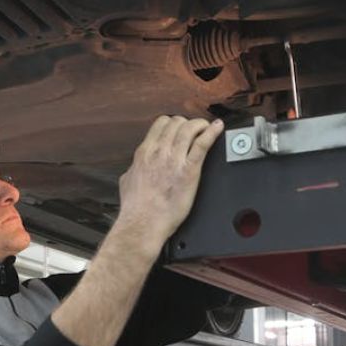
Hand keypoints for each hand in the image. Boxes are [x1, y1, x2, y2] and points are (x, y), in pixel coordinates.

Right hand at [115, 116, 223, 245]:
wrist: (143, 223)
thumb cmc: (136, 208)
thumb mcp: (127, 180)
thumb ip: (134, 168)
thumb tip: (134, 167)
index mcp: (145, 152)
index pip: (161, 124)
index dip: (173, 123)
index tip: (179, 127)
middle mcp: (159, 152)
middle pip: (177, 123)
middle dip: (187, 123)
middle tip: (194, 130)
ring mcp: (175, 160)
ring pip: (190, 129)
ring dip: (201, 125)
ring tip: (207, 127)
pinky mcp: (189, 171)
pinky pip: (202, 144)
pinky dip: (212, 133)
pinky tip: (218, 128)